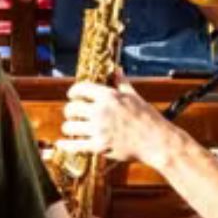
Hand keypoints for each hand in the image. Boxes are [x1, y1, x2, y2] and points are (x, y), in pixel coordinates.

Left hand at [56, 75, 180, 168]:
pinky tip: (62, 144)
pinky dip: (66, 145)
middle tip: (71, 114)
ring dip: (68, 127)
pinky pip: (76, 146)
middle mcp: (101, 111)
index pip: (81, 89)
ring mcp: (99, 129)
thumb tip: (117, 70)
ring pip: (70, 127)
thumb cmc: (148, 118)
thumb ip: (122, 83)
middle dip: (69, 111)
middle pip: (72, 108)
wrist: (156, 141)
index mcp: (109, 96)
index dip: (73, 91)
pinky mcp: (99, 146)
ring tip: (71, 128)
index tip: (72, 95)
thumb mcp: (134, 96)